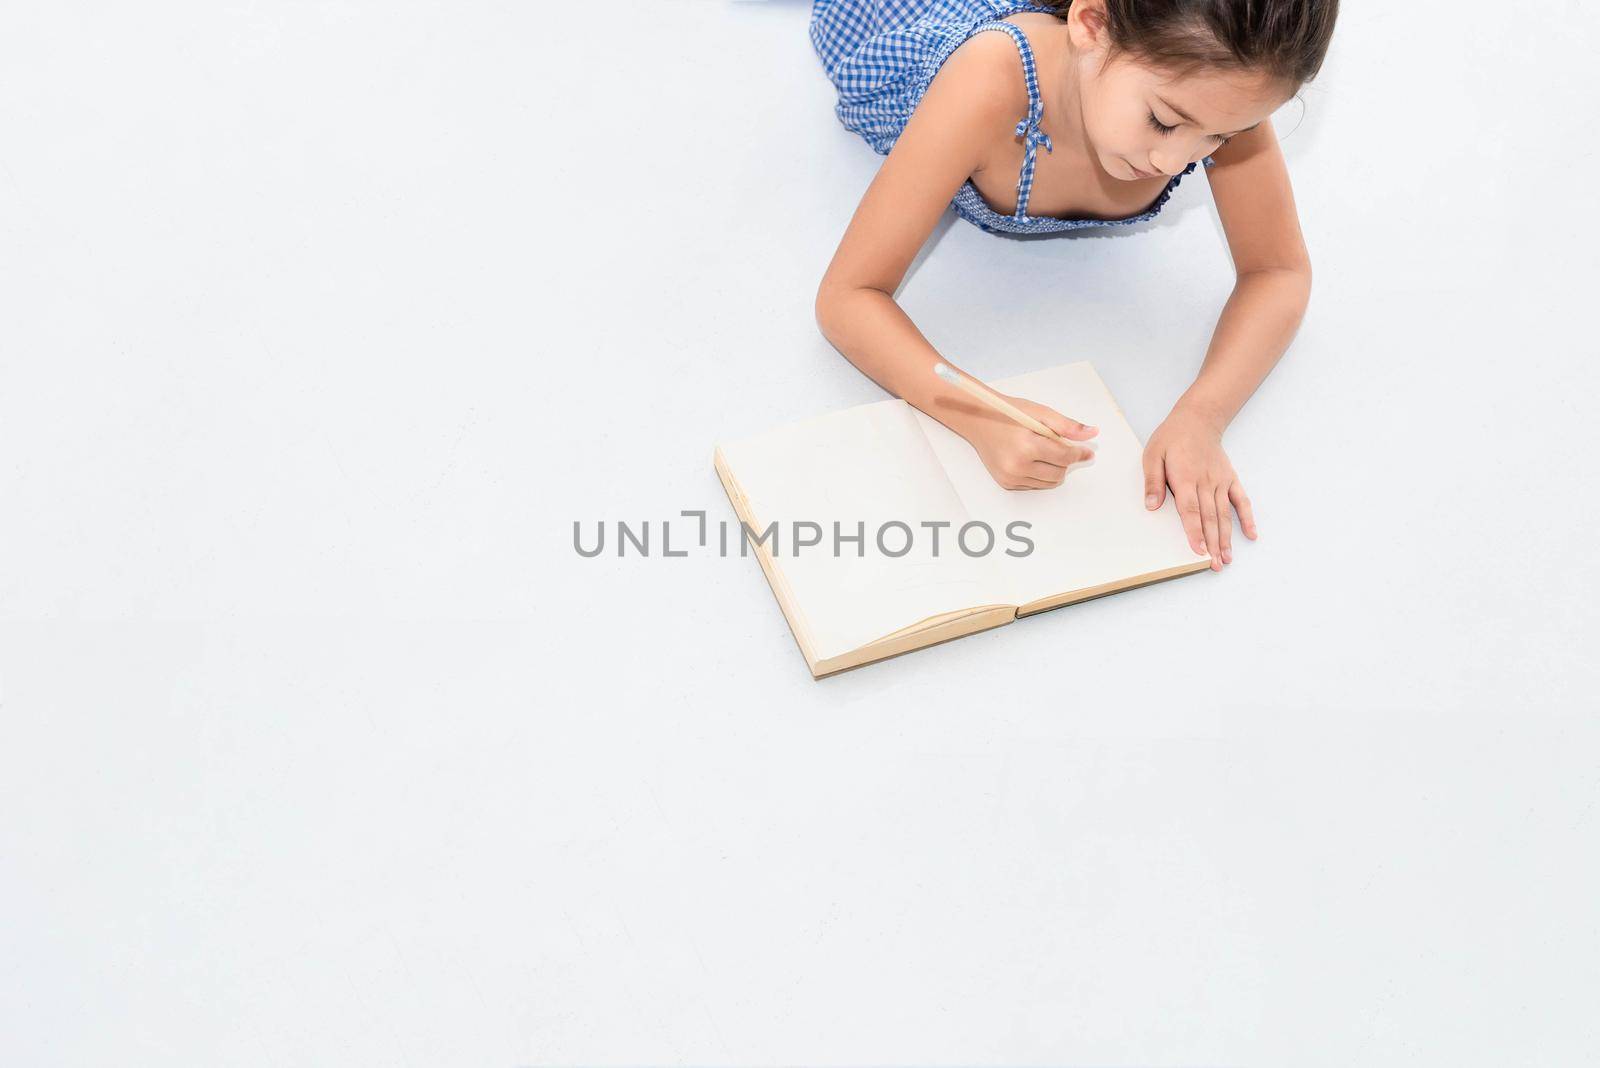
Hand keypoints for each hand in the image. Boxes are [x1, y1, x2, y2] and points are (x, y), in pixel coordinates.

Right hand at [966, 395, 1098, 489]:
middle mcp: (1017, 466)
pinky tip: (1031, 459)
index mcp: (1027, 446)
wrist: (980, 421)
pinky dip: (1039, 474)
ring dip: (1053, 469)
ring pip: (1049, 482)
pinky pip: (1035, 484)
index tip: (1086, 452)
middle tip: (1057, 446)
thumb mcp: (1040, 413)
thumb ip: (1067, 426)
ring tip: (1044, 451)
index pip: (1064, 457)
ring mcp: (1011, 477)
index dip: (1079, 454)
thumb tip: (1092, 433)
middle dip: (1064, 461)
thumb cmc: (1009, 414)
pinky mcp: (1006, 483)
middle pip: (1059, 473)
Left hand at [1142, 407, 1257, 569]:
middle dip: (1212, 544)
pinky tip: (1251, 535)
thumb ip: (1153, 482)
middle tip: (1215, 565)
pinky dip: (1247, 518)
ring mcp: (1220, 481)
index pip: (1191, 511)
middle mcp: (1206, 482)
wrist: (1198, 419)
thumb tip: (1152, 506)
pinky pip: (1241, 500)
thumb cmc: (1172, 438)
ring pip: (1225, 514)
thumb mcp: (1153, 455)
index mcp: (1185, 478)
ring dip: (1226, 538)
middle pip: (1210, 518)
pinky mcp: (1230, 479)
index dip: (1195, 533)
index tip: (1198, 551)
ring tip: (1227, 559)